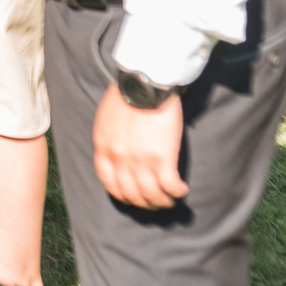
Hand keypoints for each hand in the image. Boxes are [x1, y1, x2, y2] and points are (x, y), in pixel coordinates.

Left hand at [92, 83, 188, 209]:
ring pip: (151, 195)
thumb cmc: (128, 95)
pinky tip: (181, 190)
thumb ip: (109, 139)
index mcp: (104, 147)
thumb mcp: (107, 119)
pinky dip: (177, 192)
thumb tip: (116, 152)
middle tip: (154, 203)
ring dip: (162, 202)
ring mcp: (140, 160)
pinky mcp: (162, 158)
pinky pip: (170, 186)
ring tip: (170, 200)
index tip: (131, 198)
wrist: (145, 82)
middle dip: (144, 203)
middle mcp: (120, 158)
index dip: (122, 195)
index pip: (109, 182)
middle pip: (131, 193)